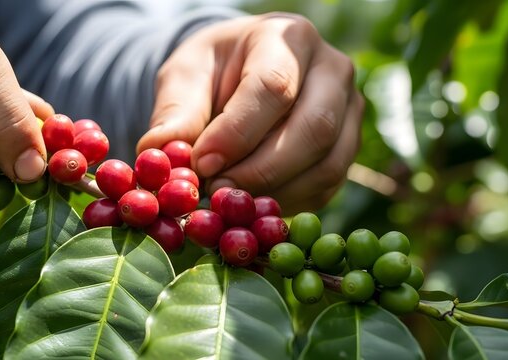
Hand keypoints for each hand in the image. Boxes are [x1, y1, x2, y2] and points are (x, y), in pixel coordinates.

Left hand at [137, 12, 363, 214]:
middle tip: (217, 191)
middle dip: (260, 171)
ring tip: (232, 200)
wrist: (244, 74)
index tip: (201, 165)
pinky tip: (254, 202)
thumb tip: (158, 152)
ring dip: (276, 193)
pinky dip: (289, 203)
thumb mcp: (185, 77)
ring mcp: (349, 109)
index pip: (273, 88)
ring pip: (328, 164)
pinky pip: (328, 186)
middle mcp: (331, 69)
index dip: (236, 134)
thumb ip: (176, 113)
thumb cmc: (213, 72)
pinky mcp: (349, 146)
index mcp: (287, 38)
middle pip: (314, 129)